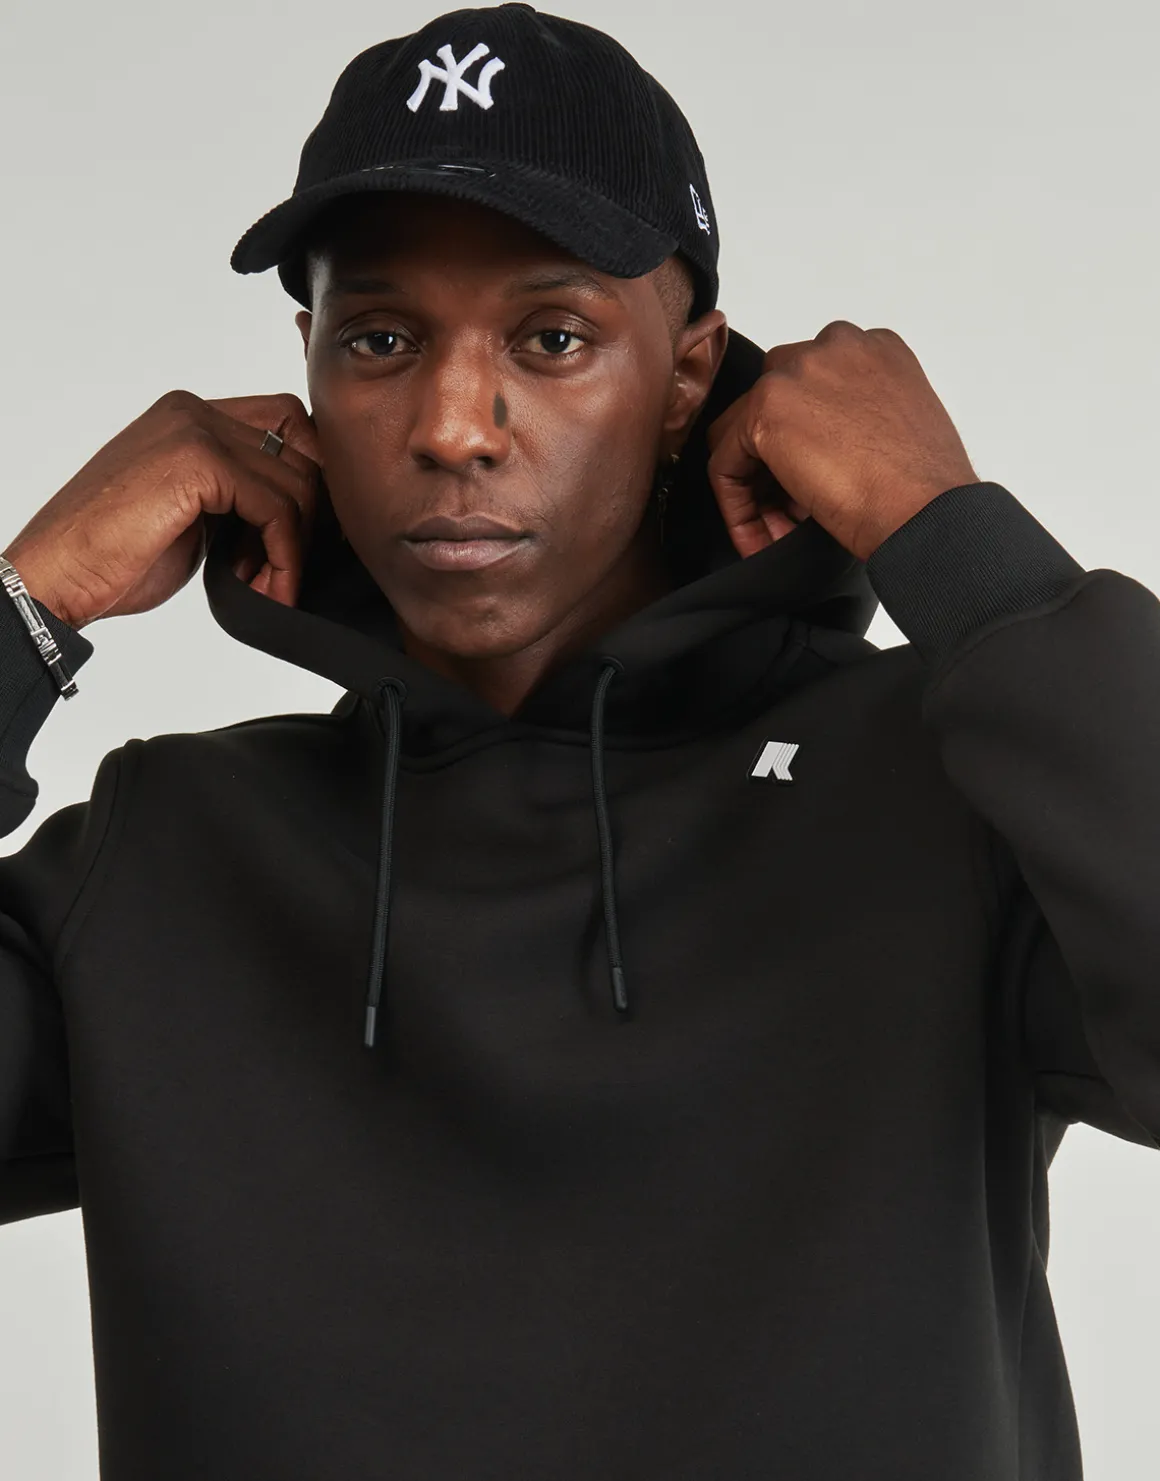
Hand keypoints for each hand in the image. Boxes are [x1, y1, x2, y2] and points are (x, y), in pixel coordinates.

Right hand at [2, 391, 321, 629]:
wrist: (57, 574)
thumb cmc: (115, 555)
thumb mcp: (193, 514)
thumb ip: (236, 496)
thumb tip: (295, 512)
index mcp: (190, 416)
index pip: (288, 422)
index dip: (311, 478)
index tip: (305, 536)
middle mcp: (194, 411)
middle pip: (303, 445)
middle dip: (311, 512)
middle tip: (288, 567)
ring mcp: (195, 430)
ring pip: (296, 481)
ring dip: (295, 546)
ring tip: (269, 587)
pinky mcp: (198, 462)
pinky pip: (276, 508)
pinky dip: (284, 557)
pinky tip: (267, 589)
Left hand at [706, 321, 978, 561]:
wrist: (926, 511)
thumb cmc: (925, 488)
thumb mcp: (896, 429)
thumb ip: (856, 418)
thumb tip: (817, 448)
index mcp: (874, 350)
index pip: (811, 388)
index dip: (806, 443)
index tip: (812, 488)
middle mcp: (834, 346)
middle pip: (773, 401)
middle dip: (775, 460)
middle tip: (791, 511)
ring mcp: (797, 372)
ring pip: (743, 430)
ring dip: (756, 483)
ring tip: (777, 529)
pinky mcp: (765, 410)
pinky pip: (725, 461)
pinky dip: (736, 505)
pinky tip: (759, 537)